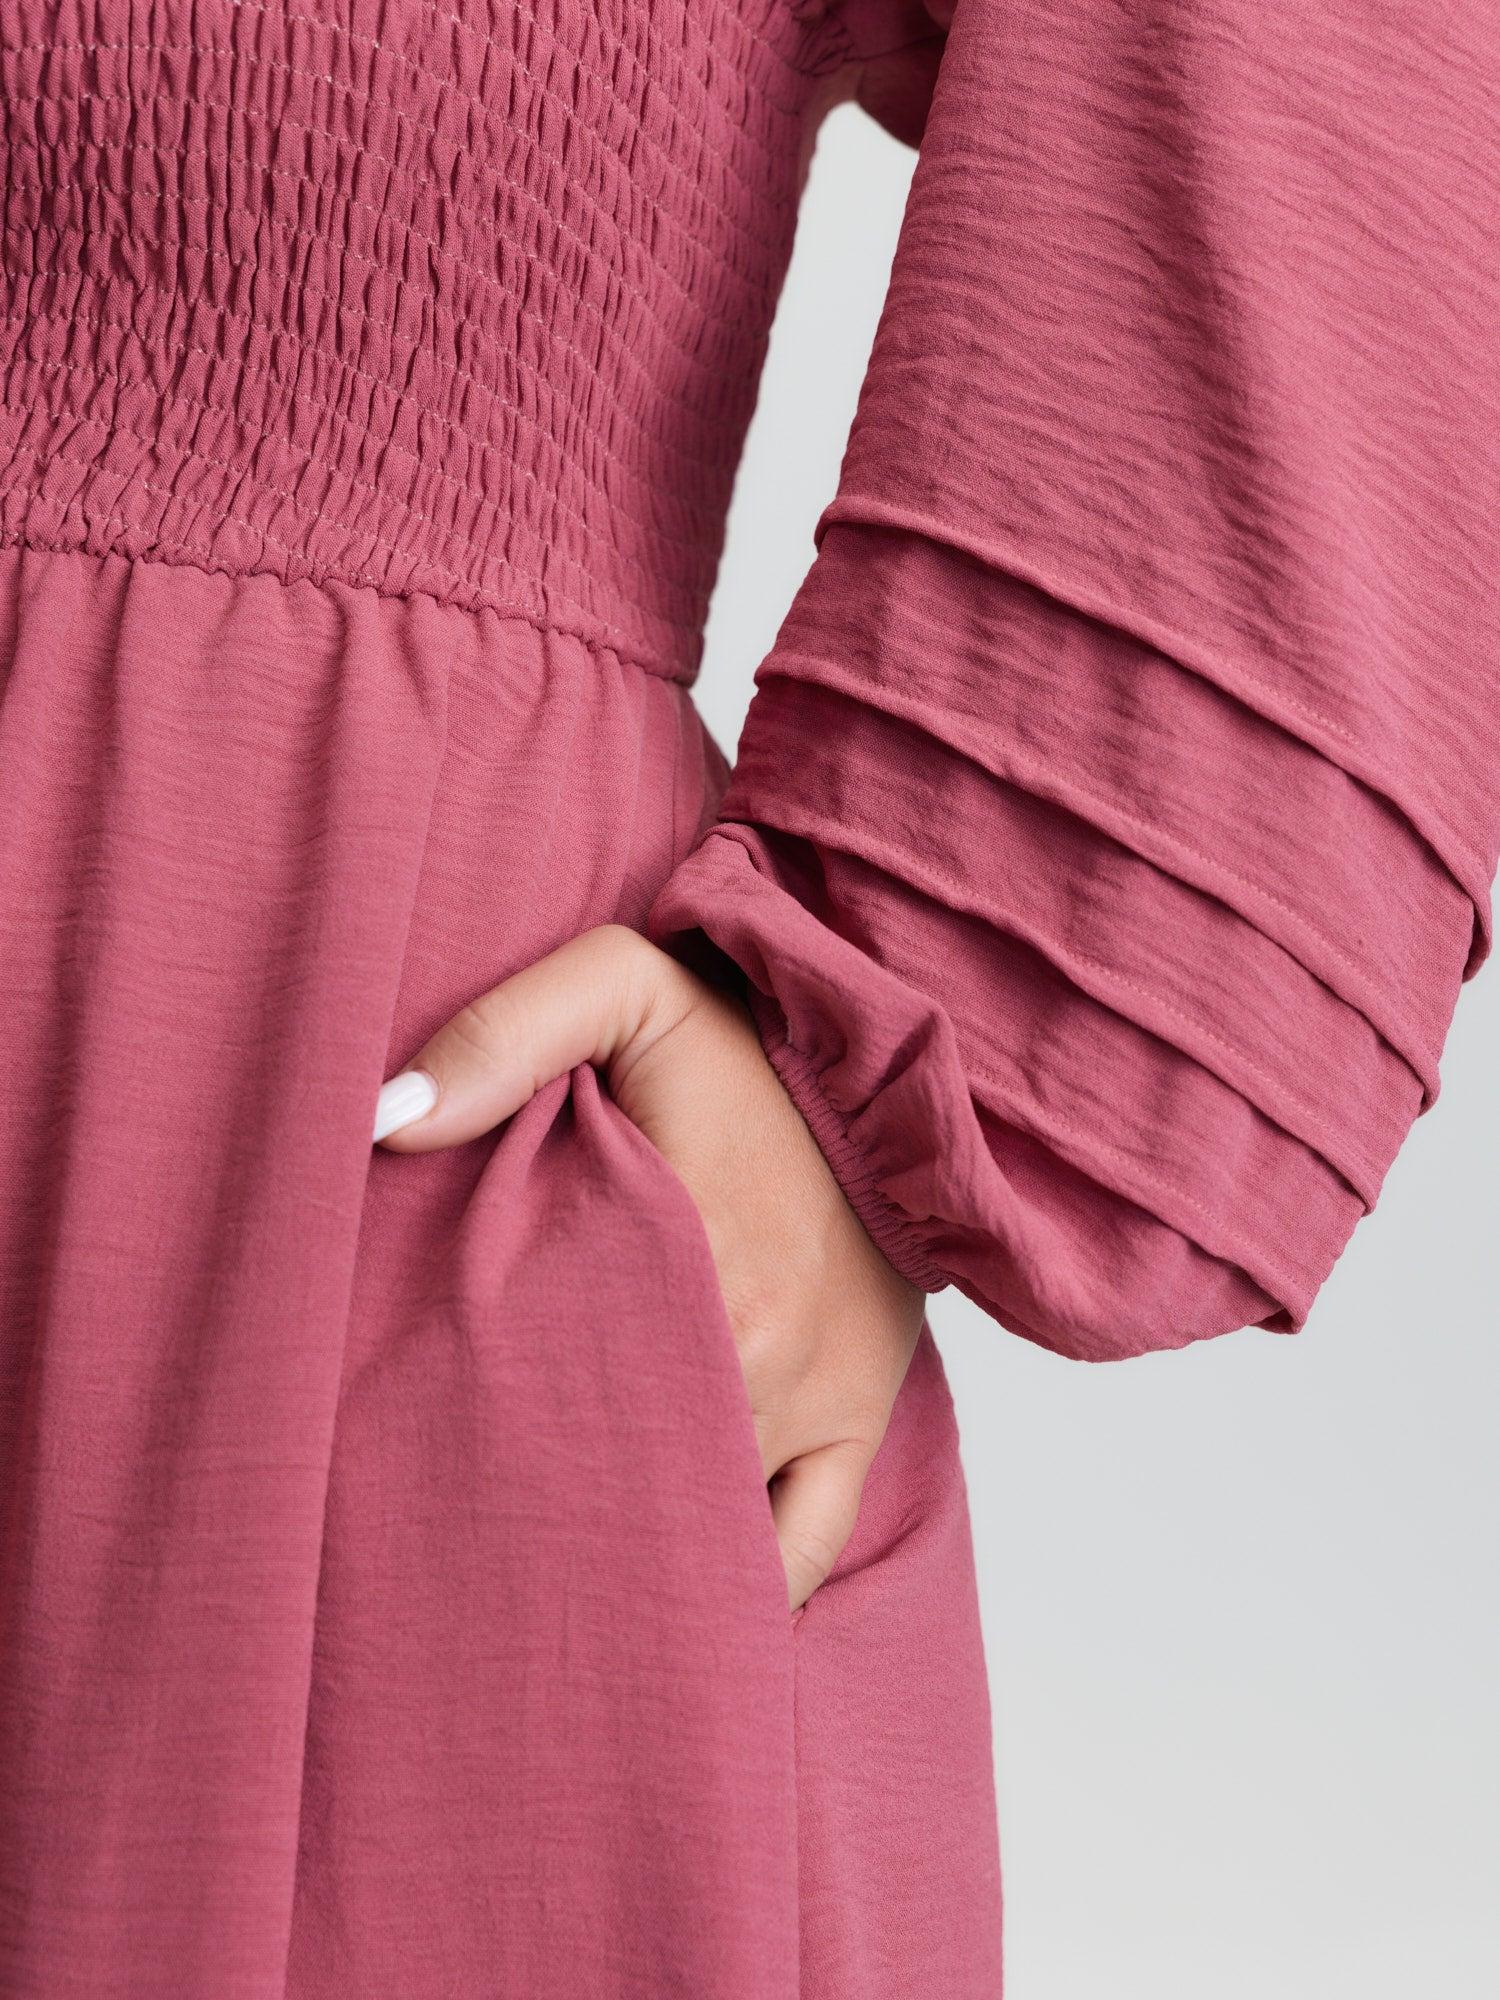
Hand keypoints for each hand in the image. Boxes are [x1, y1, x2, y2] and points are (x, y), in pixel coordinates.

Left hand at [373, 924, 924, 1609]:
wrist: (894, 1062)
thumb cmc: (749, 1033)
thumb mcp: (622, 986)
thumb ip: (505, 1034)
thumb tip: (387, 1121)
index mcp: (691, 1261)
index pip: (557, 1400)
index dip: (482, 1440)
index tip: (417, 1460)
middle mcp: (756, 1354)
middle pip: (625, 1473)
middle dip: (546, 1508)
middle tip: (466, 1540)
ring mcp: (815, 1397)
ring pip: (704, 1523)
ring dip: (634, 1546)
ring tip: (549, 1580)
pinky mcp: (861, 1414)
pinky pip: (804, 1545)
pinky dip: (745, 1586)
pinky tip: (682, 1604)